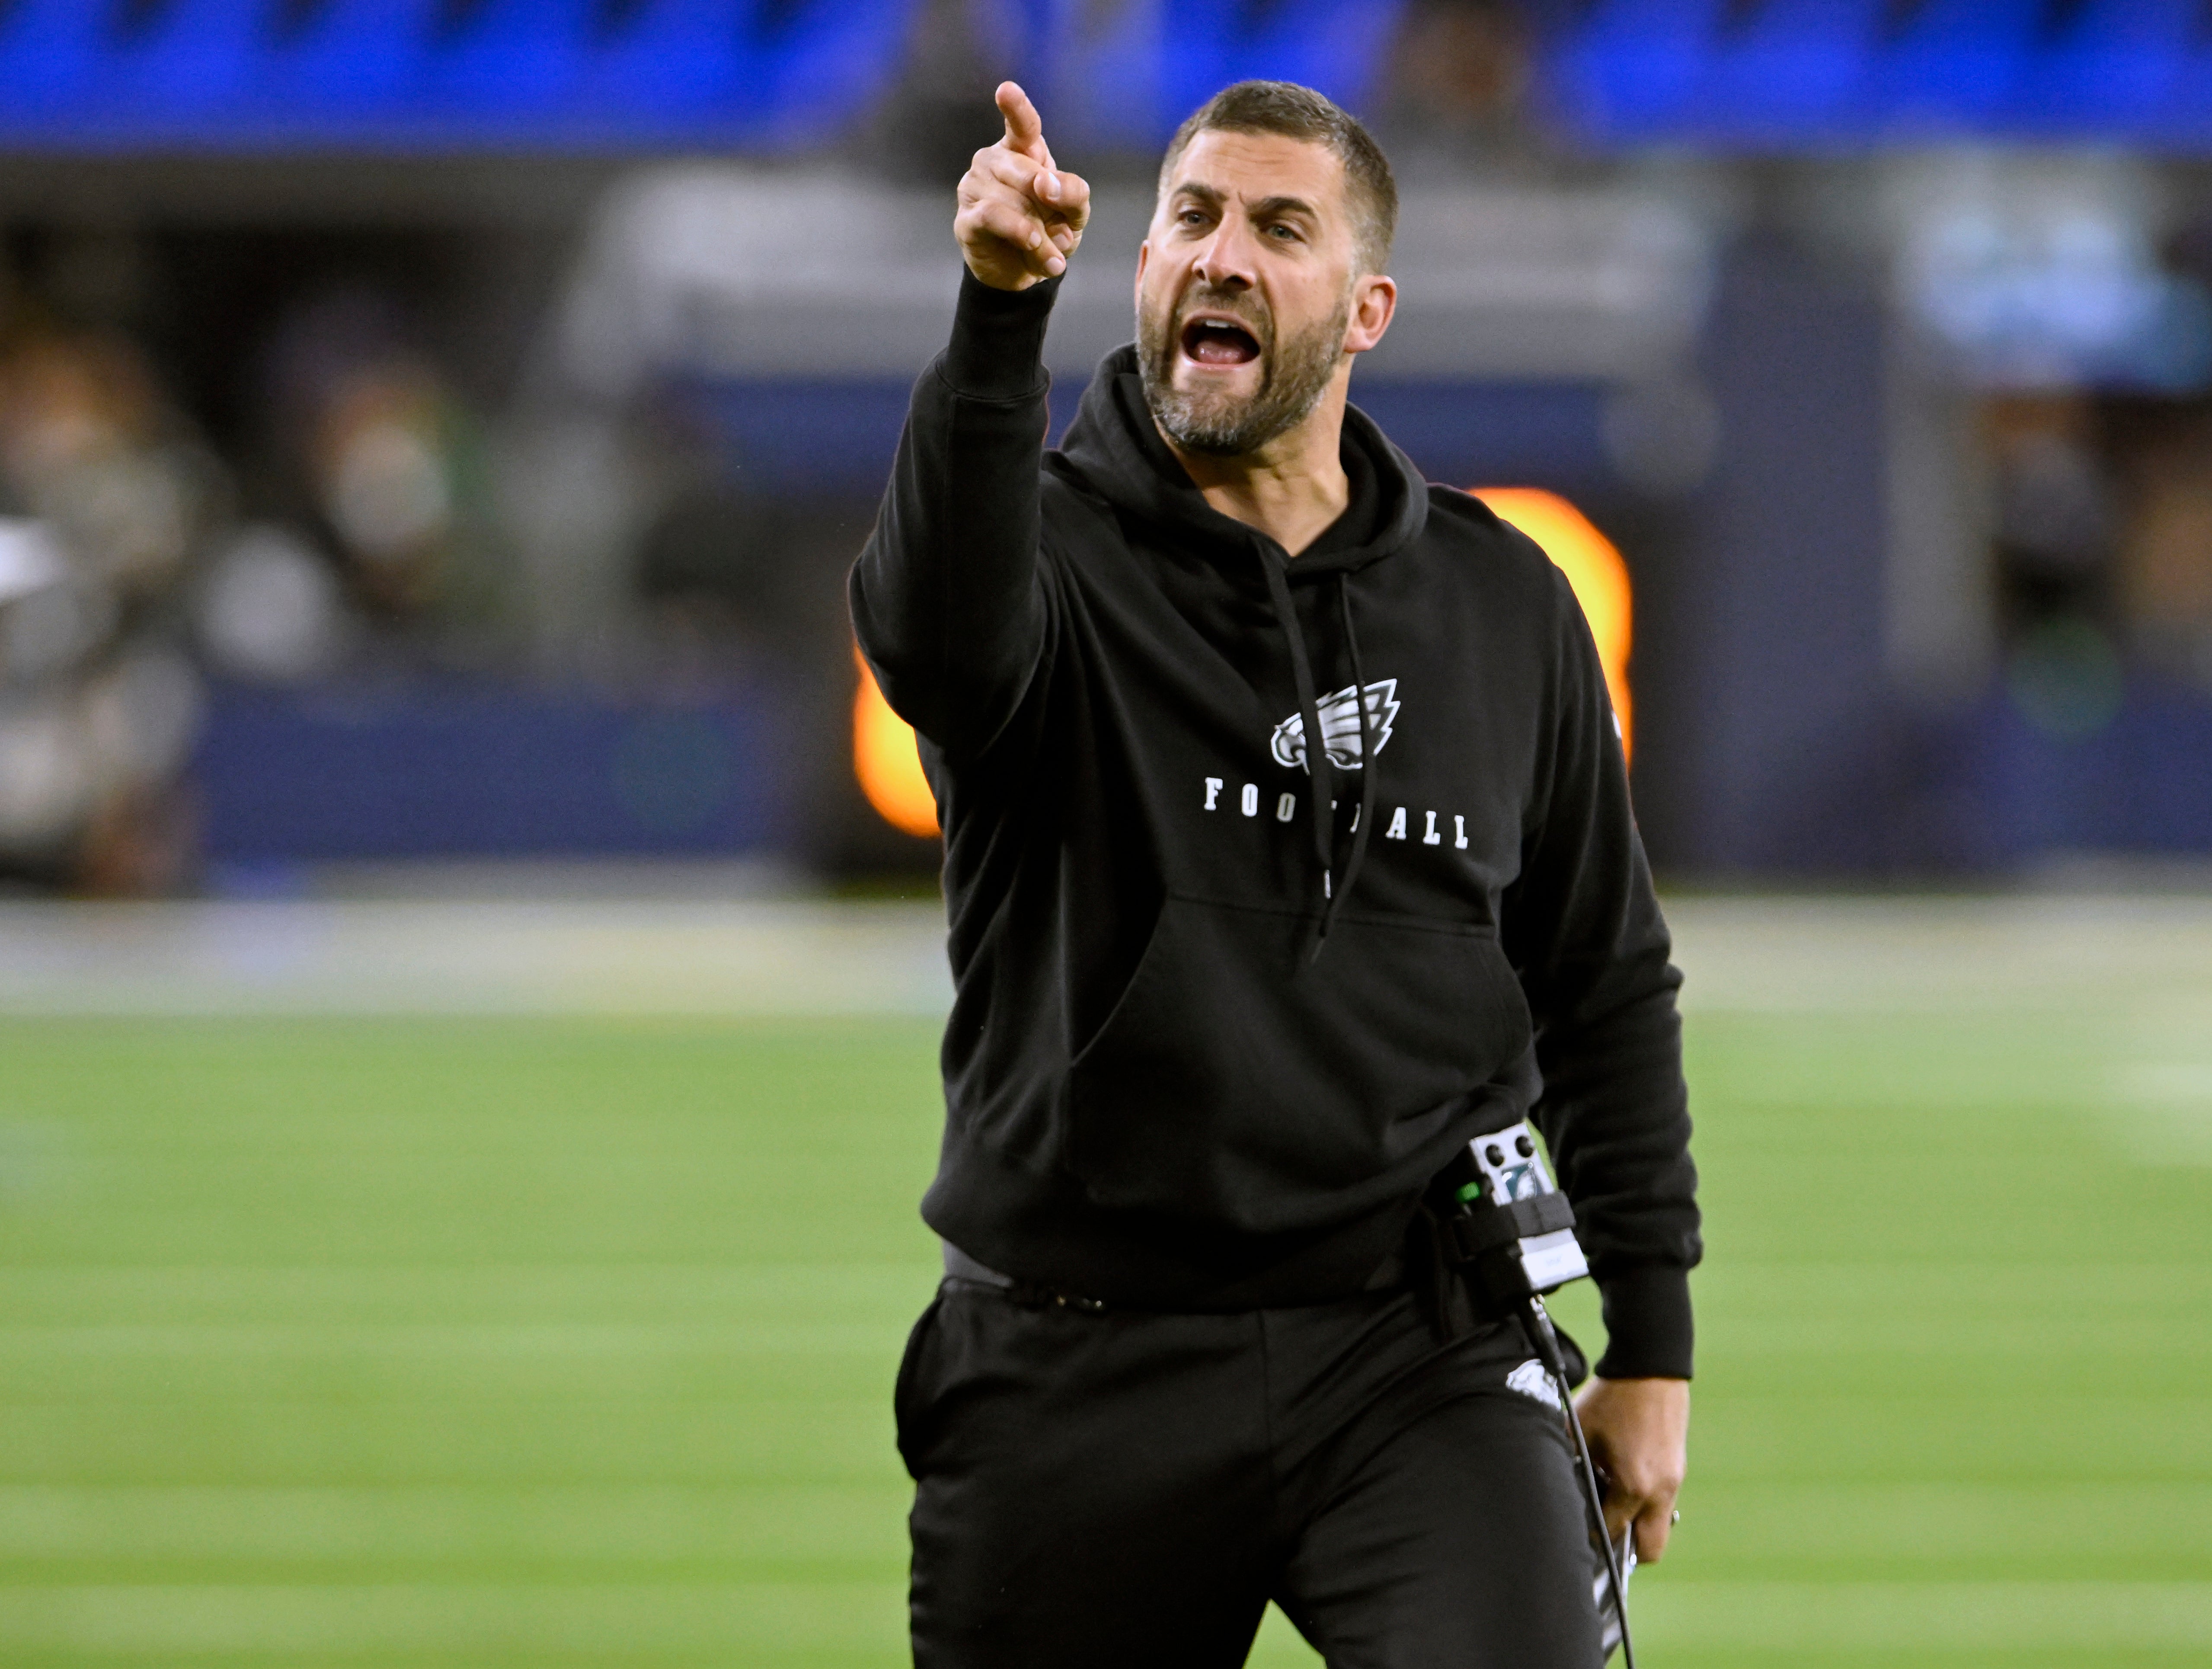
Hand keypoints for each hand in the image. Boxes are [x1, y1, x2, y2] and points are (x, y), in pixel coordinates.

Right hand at [955, 82, 1090, 291]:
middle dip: (1050, 209)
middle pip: (1029, 173)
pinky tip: (1032, 246)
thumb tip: (1047, 183)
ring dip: (1039, 234)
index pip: (1021, 124)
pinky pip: (991, 216)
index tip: (1005, 90)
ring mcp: (975, 187)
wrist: (1024, 272)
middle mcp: (994, 160)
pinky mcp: (966, 218)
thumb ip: (1072, 193)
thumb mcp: (1075, 213)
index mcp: (1023, 151)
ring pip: (1012, 200)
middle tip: (1060, 234)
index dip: (1015, 107)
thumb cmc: (1048, 230)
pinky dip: (1017, 232)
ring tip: (1050, 254)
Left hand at [1574, 1376, 1688, 1562]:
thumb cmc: (1610, 1397)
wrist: (1650, 1366)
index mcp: (1634, 1485)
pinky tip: (1622, 1478)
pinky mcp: (1678, 1469)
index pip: (1613, 1531)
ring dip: (1636, 1523)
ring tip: (1610, 1499)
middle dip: (1625, 1550)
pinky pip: (1663, 1503)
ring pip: (1659, 1526)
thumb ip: (1571, 1466)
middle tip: (1602, 1531)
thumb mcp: (1580, 1430)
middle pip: (1650, 1549)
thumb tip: (1562, 1491)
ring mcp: (1674, 1481)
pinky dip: (1645, 1503)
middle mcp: (1659, 1490)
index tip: (1578, 1530)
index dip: (1592, 1535)